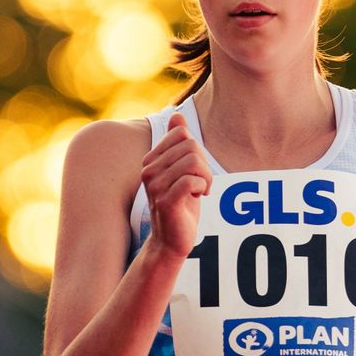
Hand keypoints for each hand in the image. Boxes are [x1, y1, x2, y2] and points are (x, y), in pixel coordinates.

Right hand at [141, 112, 212, 258]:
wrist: (171, 240)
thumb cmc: (179, 204)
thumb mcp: (180, 170)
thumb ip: (177, 143)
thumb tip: (177, 115)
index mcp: (150, 160)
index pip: (182, 135)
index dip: (196, 150)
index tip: (195, 171)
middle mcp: (148, 171)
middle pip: (191, 146)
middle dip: (205, 164)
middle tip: (201, 183)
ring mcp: (155, 186)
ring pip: (194, 162)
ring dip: (206, 177)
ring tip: (200, 191)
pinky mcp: (165, 201)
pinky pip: (192, 181)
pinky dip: (202, 187)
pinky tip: (198, 197)